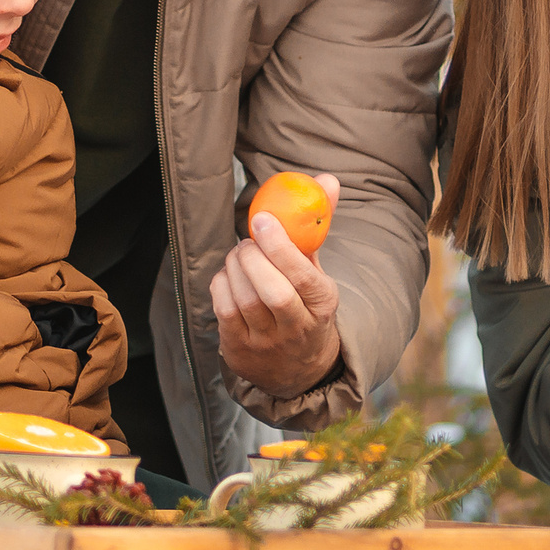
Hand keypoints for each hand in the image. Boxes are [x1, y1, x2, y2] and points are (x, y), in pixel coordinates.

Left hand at [211, 173, 343, 398]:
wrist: (299, 370)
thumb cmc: (306, 305)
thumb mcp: (319, 271)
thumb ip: (318, 226)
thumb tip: (327, 180)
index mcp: (322, 305)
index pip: (302, 276)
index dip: (279, 247)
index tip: (262, 220)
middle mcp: (297, 328)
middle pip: (271, 291)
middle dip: (253, 258)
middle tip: (249, 240)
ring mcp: (267, 343)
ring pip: (244, 300)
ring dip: (234, 267)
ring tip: (240, 255)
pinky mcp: (240, 350)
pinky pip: (224, 310)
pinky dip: (222, 284)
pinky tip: (229, 276)